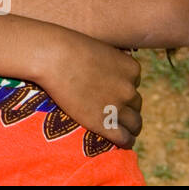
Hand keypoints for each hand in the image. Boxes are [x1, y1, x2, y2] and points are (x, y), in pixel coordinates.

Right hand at [35, 29, 142, 148]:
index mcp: (131, 69)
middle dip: (125, 105)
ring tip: (119, 127)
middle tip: (110, 108)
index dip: (121, 86)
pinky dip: (125, 141)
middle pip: (136, 103)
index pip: (134, 83)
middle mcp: (129, 89)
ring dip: (128, 125)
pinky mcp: (105, 123)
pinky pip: (125, 139)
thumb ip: (108, 60)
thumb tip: (105, 67)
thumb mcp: (98, 48)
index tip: (109, 89)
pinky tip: (121, 142)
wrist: (52, 58)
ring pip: (135, 123)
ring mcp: (118, 107)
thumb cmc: (67, 47)